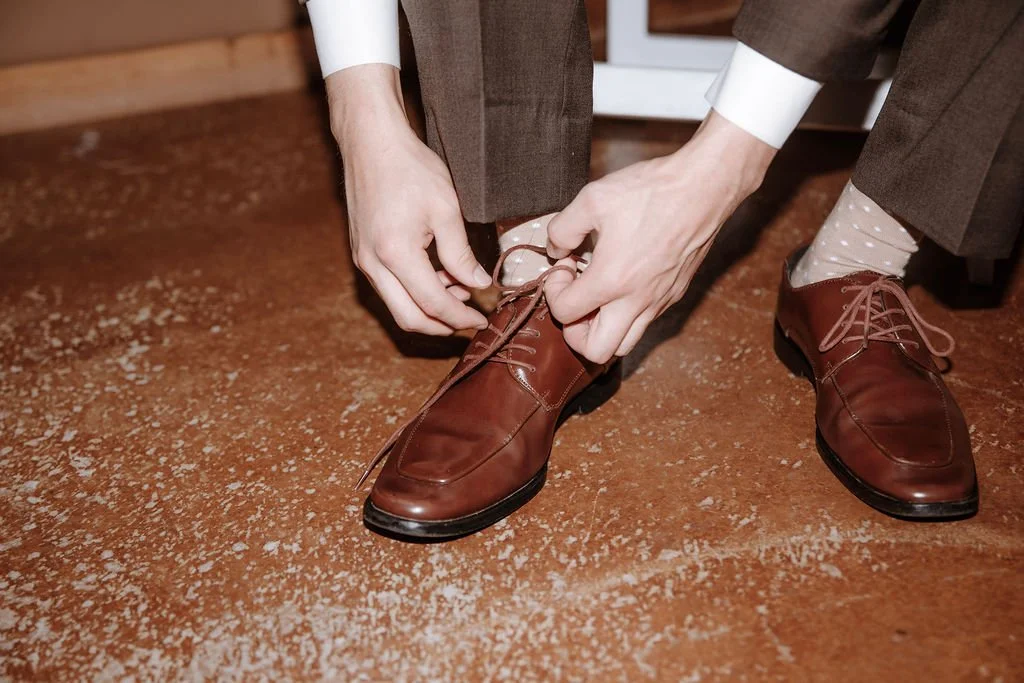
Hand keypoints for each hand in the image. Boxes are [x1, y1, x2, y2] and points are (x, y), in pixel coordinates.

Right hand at [327, 65, 489, 334]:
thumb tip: (479, 285)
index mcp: (395, 253)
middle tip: (471, 321)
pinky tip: (440, 277)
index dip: (460, 318)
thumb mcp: (446, 209)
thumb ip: (461, 254)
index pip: (433, 304)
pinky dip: (415, 292)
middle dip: (443, 326)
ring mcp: (363, 261)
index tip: (482, 321)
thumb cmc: (410, 168)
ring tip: (461, 291)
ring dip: (430, 309)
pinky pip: (389, 288)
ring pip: (398, 306)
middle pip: (409, 319)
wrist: (371, 143)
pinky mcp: (362, 254)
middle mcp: (373, 264)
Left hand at [543, 112, 775, 362]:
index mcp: (611, 280)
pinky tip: (622, 282)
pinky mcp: (674, 294)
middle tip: (575, 298)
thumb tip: (556, 249)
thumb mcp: (592, 199)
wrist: (703, 188)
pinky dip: (625, 315)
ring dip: (602, 330)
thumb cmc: (651, 191)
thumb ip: (563, 228)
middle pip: (595, 350)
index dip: (554, 291)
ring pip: (624, 345)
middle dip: (575, 331)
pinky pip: (644, 323)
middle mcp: (636, 300)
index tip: (564, 265)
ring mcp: (659, 301)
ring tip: (597, 296)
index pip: (564, 312)